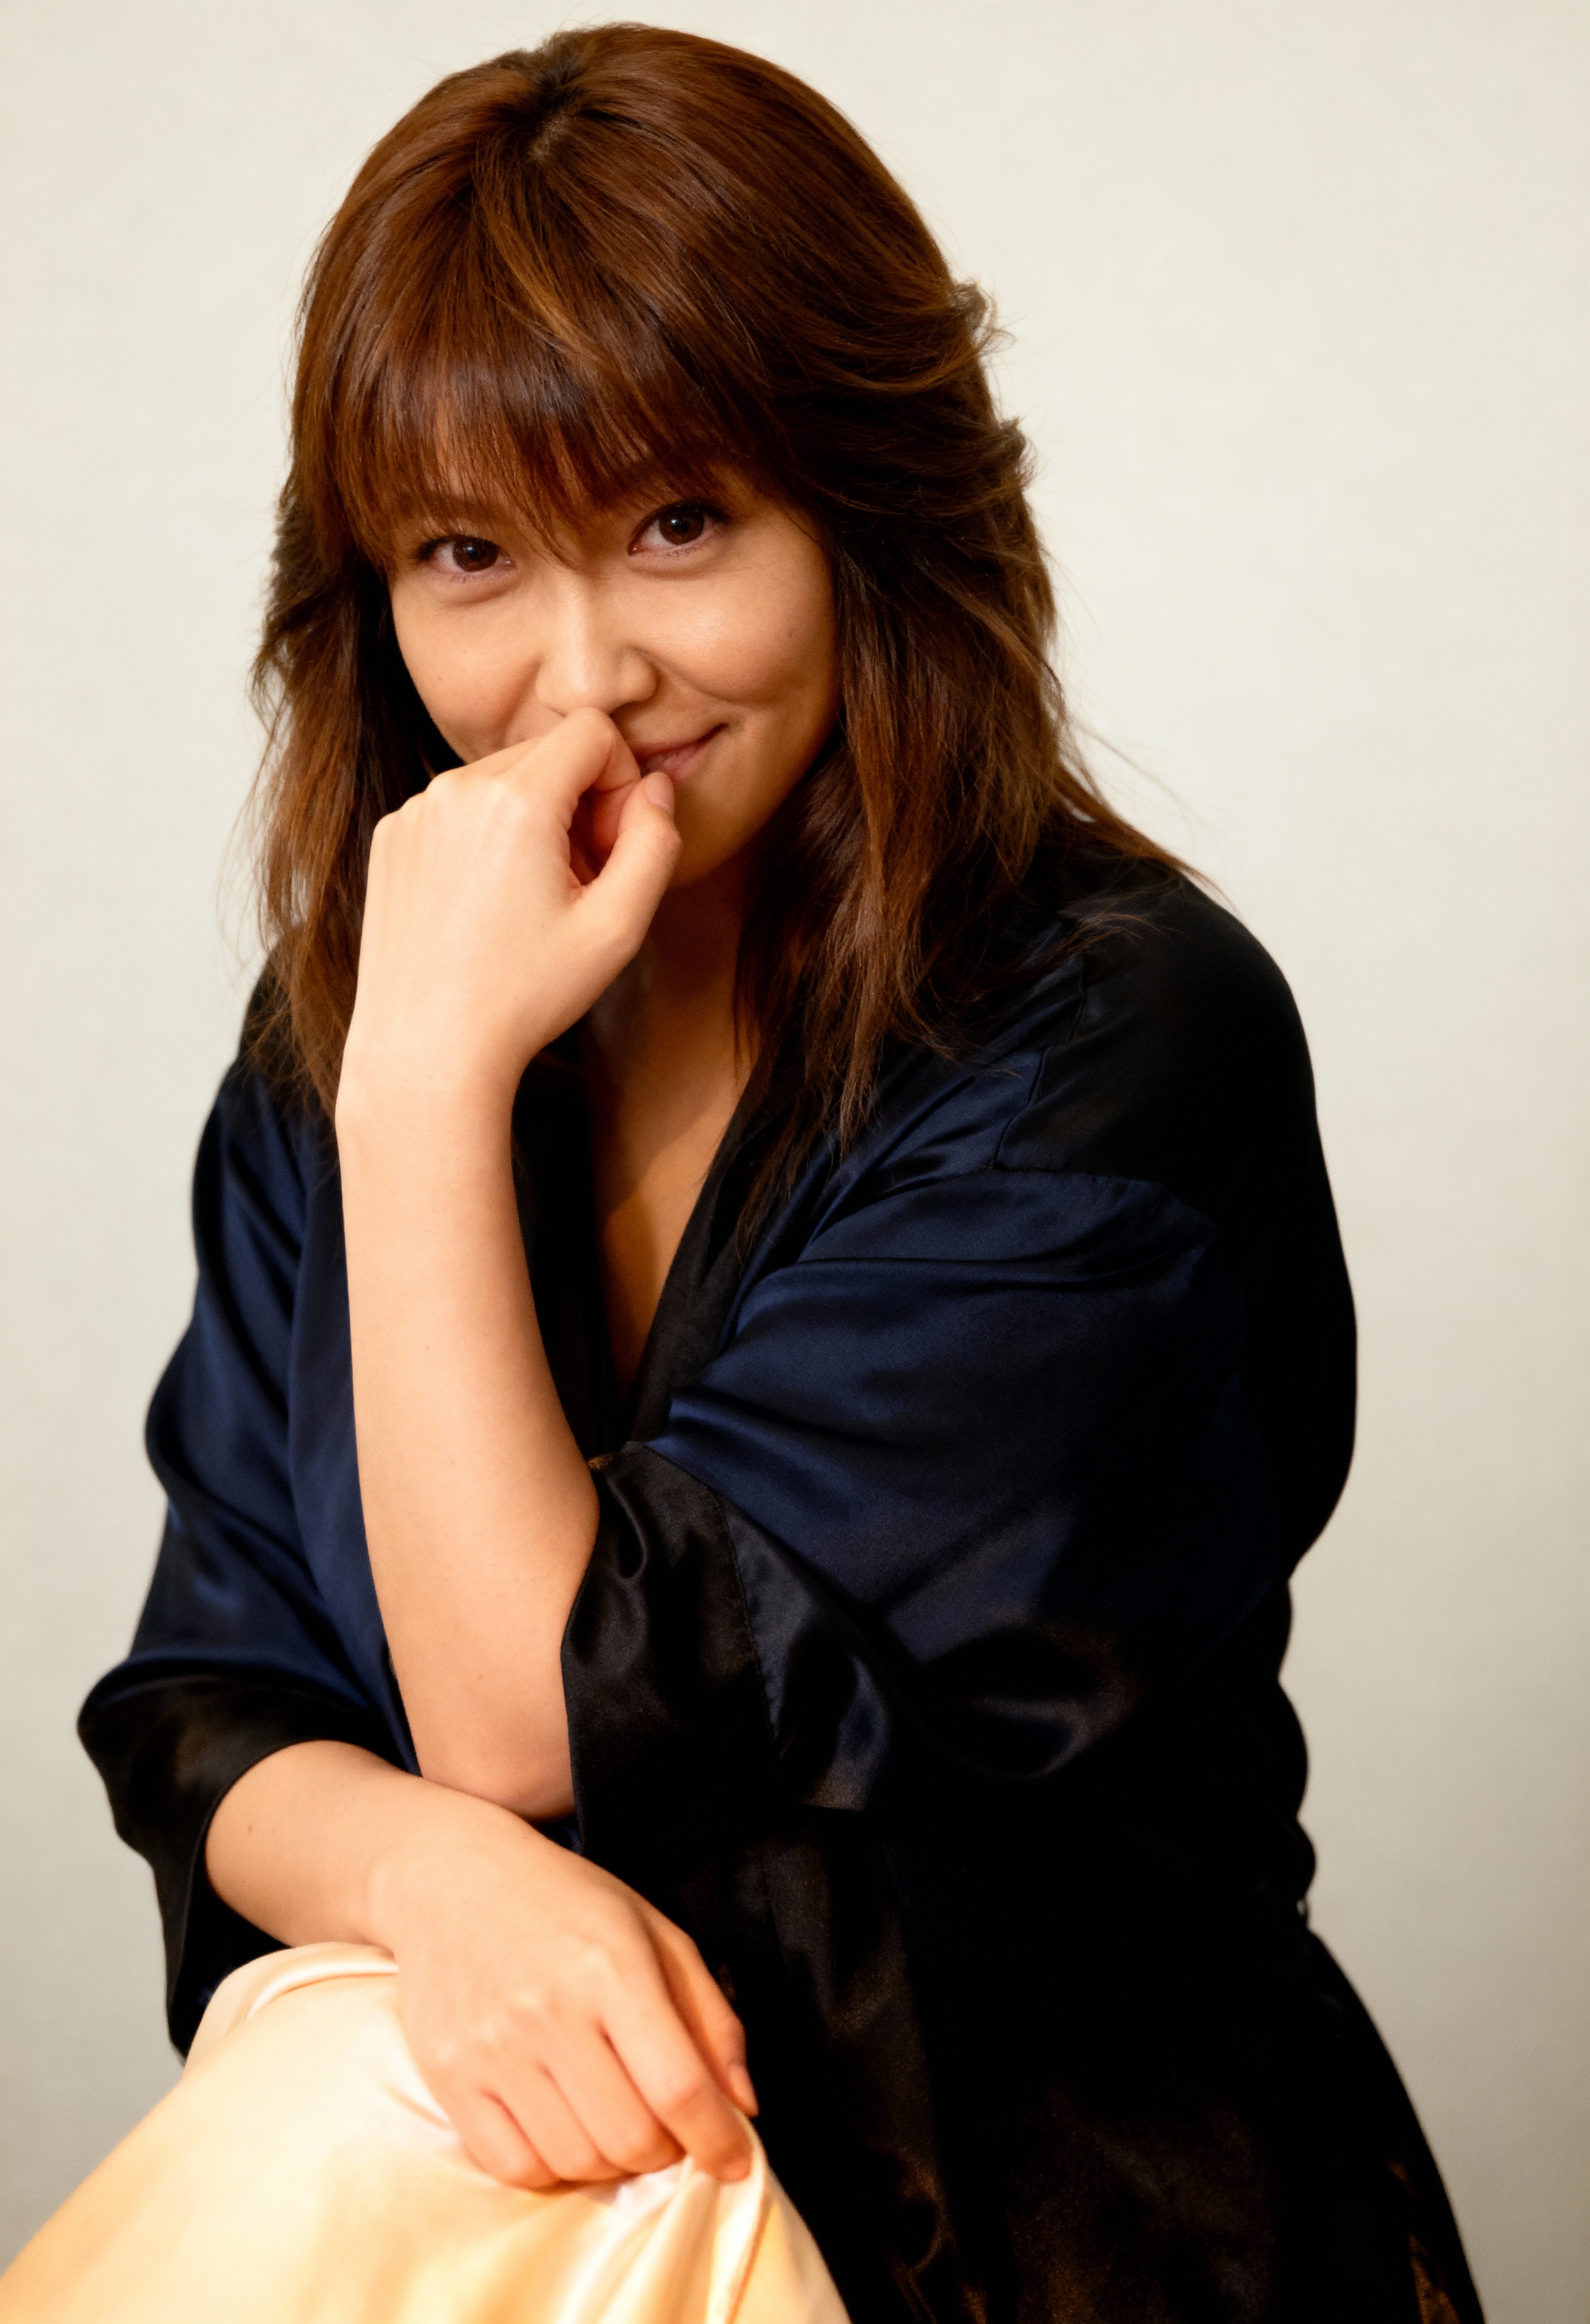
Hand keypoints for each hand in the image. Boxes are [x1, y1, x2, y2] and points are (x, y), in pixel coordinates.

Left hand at [339, 709, 680, 1116]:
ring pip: (501, 779)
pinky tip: (486, 904)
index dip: (620, 781)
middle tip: (579, 880)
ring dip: (532, 820)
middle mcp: (456, 788)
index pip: (593, 730)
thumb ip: (656, 843)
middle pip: (547, 752)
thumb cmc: (524, 997)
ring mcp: (415, 810)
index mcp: (515, 800)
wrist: (425, 1048)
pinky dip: (484, 838)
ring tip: (530, 899)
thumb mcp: (618, 928)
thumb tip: (655, 788)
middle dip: (579, 800)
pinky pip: (458, 807)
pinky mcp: (392, 835)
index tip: (612, 845)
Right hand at [376, 1797, 756, 2189]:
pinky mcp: (449, 2077)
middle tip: (665, 2123)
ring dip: (611, 2161)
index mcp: (612, 1966)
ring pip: (576, 2161)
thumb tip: (742, 2106)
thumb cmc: (566, 1903)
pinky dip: (551, 2166)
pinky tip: (561, 2125)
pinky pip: (514, 2167)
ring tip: (612, 2116)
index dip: (719, 2139)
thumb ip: (710, 2018)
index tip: (736, 2160)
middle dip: (666, 2149)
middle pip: (632, 2138)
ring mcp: (492, 2049)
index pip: (678, 2086)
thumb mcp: (656, 1933)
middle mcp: (549, 2011)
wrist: (451, 1880)